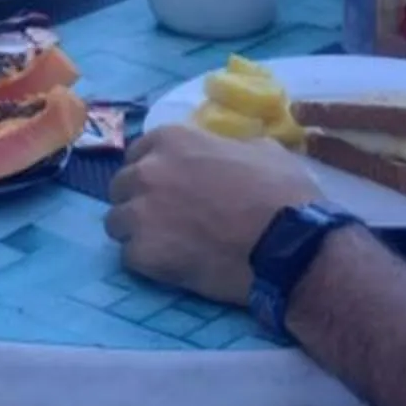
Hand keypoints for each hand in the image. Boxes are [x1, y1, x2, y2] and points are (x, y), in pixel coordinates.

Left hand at [106, 127, 321, 307]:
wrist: (288, 245)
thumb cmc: (281, 192)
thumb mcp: (261, 149)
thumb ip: (227, 147)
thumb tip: (225, 152)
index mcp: (173, 139)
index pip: (139, 152)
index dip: (154, 170)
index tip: (170, 187)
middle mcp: (148, 171)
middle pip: (121, 187)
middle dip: (139, 200)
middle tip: (167, 219)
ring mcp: (141, 213)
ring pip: (117, 223)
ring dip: (138, 233)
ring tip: (168, 246)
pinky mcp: (143, 254)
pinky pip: (130, 257)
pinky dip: (149, 263)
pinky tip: (176, 266)